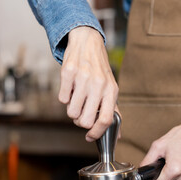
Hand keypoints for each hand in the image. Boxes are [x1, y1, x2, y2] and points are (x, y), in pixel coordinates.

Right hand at [59, 26, 119, 141]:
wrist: (88, 42)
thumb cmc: (100, 70)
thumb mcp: (111, 89)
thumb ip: (114, 111)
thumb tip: (118, 135)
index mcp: (111, 91)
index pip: (106, 120)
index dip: (97, 133)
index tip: (90, 137)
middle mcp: (99, 85)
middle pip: (86, 120)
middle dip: (81, 122)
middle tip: (81, 113)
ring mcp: (83, 78)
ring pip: (71, 112)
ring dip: (72, 109)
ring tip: (77, 98)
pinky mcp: (68, 72)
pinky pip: (62, 99)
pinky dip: (64, 97)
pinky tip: (71, 88)